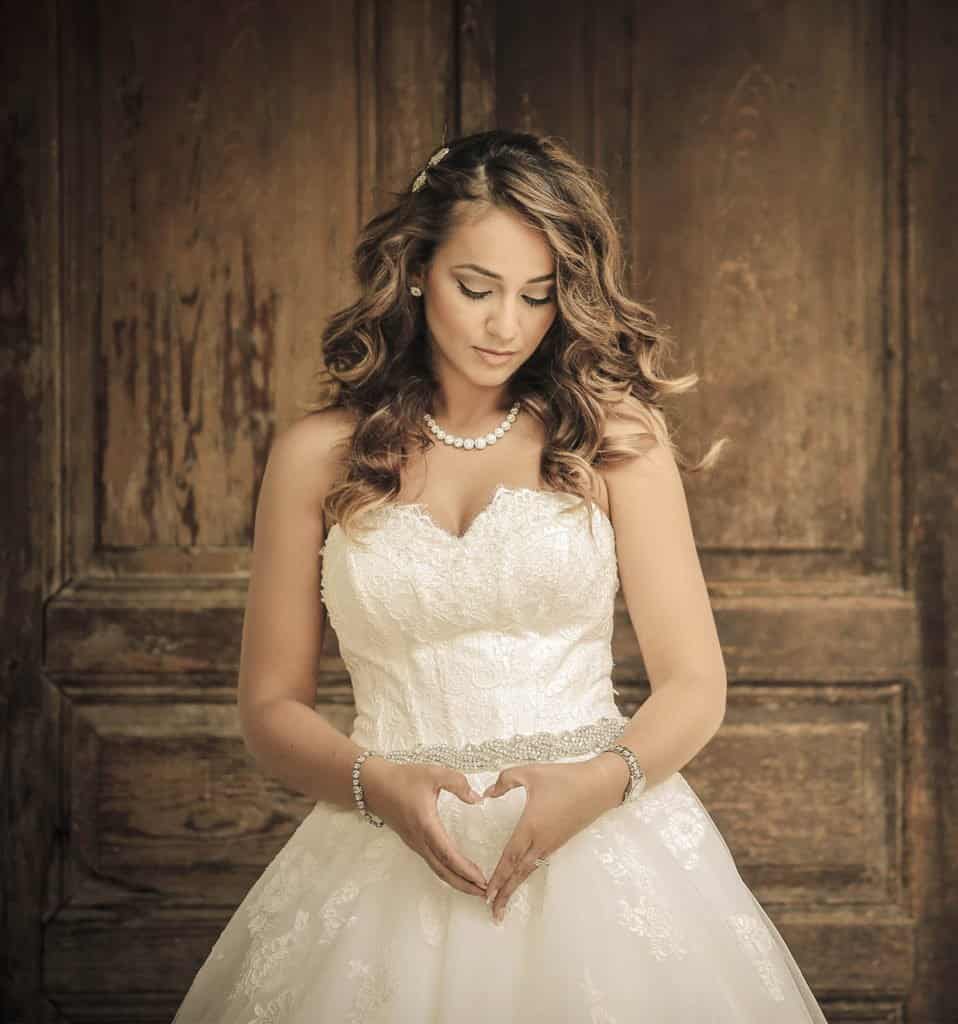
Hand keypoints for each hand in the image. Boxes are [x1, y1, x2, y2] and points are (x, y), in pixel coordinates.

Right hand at [359, 756, 488, 896]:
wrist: (371, 785)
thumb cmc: (401, 779)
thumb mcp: (433, 773)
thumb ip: (458, 783)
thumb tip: (477, 798)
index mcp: (426, 825)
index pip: (448, 855)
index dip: (465, 869)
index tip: (482, 880)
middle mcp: (419, 840)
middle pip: (443, 871)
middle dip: (465, 884)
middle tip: (485, 893)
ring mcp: (414, 843)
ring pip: (437, 869)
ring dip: (456, 880)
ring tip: (475, 886)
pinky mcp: (412, 841)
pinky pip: (432, 862)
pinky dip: (447, 871)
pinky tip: (456, 870)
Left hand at [482, 756, 625, 922]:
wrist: (599, 786)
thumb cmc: (564, 778)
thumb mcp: (530, 772)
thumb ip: (505, 780)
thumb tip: (486, 793)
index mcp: (531, 826)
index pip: (510, 857)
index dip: (497, 877)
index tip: (486, 894)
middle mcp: (541, 840)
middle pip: (519, 872)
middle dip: (505, 893)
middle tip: (492, 913)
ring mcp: (552, 843)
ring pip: (529, 870)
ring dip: (515, 886)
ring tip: (503, 901)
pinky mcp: (560, 841)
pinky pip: (538, 862)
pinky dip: (526, 873)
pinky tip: (520, 876)